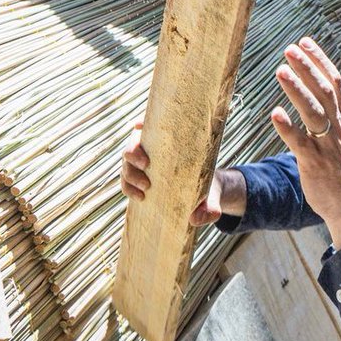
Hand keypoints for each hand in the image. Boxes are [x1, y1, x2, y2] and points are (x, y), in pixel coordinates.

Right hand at [120, 123, 247, 226]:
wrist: (203, 198)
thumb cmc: (207, 188)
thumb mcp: (213, 197)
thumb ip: (209, 208)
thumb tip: (195, 217)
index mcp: (171, 144)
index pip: (153, 126)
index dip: (142, 122)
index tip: (139, 125)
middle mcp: (154, 151)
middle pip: (133, 143)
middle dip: (134, 151)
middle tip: (146, 165)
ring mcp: (144, 165)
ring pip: (126, 162)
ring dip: (130, 172)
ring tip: (145, 188)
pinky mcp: (140, 180)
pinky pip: (126, 181)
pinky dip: (128, 187)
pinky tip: (140, 197)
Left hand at [272, 37, 340, 249]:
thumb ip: (330, 113)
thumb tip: (317, 90)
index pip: (333, 82)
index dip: (319, 60)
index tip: (304, 41)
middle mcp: (337, 127)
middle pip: (324, 91)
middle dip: (307, 68)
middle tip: (289, 49)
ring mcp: (327, 145)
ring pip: (313, 112)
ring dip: (296, 90)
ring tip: (280, 71)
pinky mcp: (315, 164)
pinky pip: (301, 143)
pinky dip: (288, 128)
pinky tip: (275, 114)